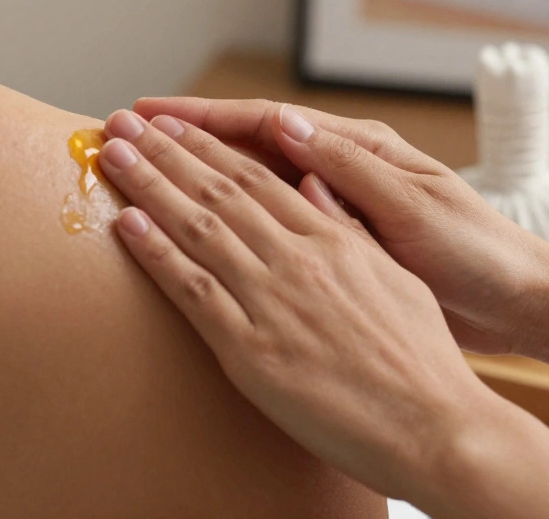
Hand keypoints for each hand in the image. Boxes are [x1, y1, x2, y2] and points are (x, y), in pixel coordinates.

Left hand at [96, 110, 496, 501]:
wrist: (435, 424)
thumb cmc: (422, 361)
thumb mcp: (395, 278)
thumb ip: (350, 231)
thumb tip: (313, 188)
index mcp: (335, 241)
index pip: (258, 178)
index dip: (209, 147)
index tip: (175, 126)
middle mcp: (300, 260)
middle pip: (220, 191)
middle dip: (167, 152)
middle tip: (125, 125)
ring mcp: (274, 302)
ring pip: (199, 229)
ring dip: (150, 187)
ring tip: (113, 157)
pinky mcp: (252, 351)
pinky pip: (194, 292)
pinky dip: (157, 255)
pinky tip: (128, 225)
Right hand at [133, 97, 546, 355]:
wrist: (516, 299)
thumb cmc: (475, 250)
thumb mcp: (416, 208)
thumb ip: (352, 171)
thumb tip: (288, 125)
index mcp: (360, 152)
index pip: (265, 124)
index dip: (204, 119)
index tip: (150, 115)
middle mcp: (343, 172)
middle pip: (250, 147)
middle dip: (189, 139)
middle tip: (129, 132)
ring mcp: (340, 209)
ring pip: (255, 185)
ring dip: (203, 176)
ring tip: (149, 172)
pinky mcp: (342, 246)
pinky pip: (275, 226)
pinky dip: (236, 221)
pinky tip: (202, 231)